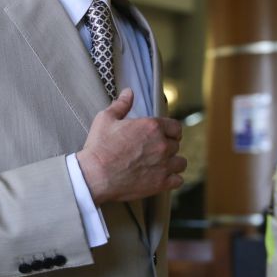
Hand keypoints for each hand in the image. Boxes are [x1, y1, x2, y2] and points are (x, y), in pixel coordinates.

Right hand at [77, 88, 186, 204]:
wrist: (95, 176)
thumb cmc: (99, 147)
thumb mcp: (106, 119)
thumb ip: (121, 104)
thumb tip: (129, 93)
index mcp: (152, 127)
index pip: (175, 127)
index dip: (170, 131)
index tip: (164, 135)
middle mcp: (162, 145)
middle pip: (176, 145)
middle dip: (167, 147)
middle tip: (154, 151)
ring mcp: (164, 165)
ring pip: (181, 163)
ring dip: (172, 163)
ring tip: (160, 165)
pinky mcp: (161, 183)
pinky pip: (178, 180)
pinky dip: (172, 179)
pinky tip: (162, 178)